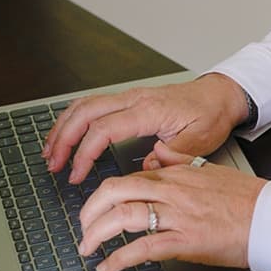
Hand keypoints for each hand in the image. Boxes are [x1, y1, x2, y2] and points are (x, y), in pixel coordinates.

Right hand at [42, 73, 248, 183]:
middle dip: (63, 139)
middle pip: (85, 113)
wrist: (219, 96)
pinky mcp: (129, 100)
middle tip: (53, 164)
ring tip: (51, 151)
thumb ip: (171, 156)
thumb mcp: (199, 141)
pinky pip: (93, 104)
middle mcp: (134, 99)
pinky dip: (75, 119)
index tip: (76, 174)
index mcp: (149, 110)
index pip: (104, 129)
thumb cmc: (210, 116)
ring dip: (63, 127)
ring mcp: (129, 97)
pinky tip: (67, 133)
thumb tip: (144, 168)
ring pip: (84, 105)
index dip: (84, 153)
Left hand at [78, 142, 266, 270]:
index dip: (103, 194)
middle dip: (90, 210)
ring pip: (122, 217)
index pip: (127, 178)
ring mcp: (177, 216)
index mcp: (176, 176)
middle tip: (83, 227)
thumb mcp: (210, 171)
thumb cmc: (248, 200)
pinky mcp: (185, 241)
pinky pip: (142, 249)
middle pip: (114, 191)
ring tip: (88, 248)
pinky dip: (118, 258)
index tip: (96, 209)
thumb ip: (181, 163)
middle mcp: (171, 192)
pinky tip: (108, 266)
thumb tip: (161, 154)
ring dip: (96, 233)